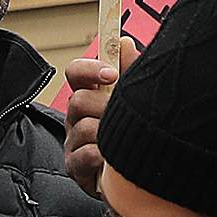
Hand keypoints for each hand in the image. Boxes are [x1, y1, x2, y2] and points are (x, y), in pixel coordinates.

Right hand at [64, 36, 134, 196]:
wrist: (142, 174)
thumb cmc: (135, 133)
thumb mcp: (134, 98)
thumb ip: (130, 71)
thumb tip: (124, 42)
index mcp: (90, 96)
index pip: (75, 72)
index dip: (89, 69)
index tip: (111, 74)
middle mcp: (77, 118)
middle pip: (77, 100)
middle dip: (103, 106)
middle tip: (120, 116)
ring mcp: (74, 143)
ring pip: (82, 128)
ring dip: (105, 133)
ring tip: (122, 140)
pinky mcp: (76, 168)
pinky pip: (83, 156)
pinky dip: (100, 156)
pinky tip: (112, 159)